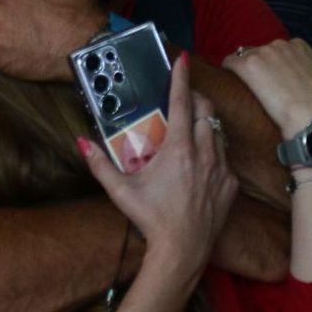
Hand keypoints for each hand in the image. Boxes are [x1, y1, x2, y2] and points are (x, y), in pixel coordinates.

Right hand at [79, 56, 236, 284]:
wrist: (183, 251)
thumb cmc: (151, 219)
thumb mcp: (121, 191)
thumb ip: (99, 164)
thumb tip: (81, 142)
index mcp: (179, 149)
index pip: (182, 102)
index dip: (181, 77)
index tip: (181, 60)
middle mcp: (205, 153)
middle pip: (207, 112)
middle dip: (196, 99)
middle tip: (183, 99)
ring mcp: (221, 169)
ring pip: (218, 133)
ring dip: (205, 126)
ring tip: (190, 131)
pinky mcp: (230, 185)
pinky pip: (225, 158)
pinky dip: (213, 153)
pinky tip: (199, 164)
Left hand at [223, 38, 311, 138]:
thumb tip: (308, 77)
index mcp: (299, 46)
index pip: (277, 52)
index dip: (272, 68)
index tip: (272, 82)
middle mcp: (280, 44)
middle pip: (259, 53)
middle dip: (259, 70)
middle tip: (260, 91)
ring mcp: (263, 53)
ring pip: (243, 59)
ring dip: (244, 74)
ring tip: (246, 94)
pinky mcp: (248, 65)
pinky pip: (229, 64)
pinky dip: (229, 75)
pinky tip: (232, 89)